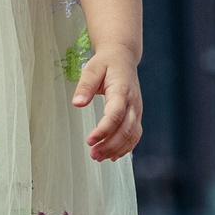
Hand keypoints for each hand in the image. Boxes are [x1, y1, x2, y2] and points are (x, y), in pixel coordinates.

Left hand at [74, 47, 144, 161]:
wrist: (123, 57)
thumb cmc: (106, 63)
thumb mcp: (92, 69)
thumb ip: (85, 86)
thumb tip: (77, 103)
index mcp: (122, 90)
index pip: (115, 115)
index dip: (103, 130)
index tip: (90, 140)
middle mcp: (133, 102)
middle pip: (125, 129)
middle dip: (110, 145)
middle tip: (93, 154)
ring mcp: (136, 110)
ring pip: (132, 135)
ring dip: (117, 149)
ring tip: (99, 157)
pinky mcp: (136, 115)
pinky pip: (135, 135)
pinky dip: (126, 147)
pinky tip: (113, 155)